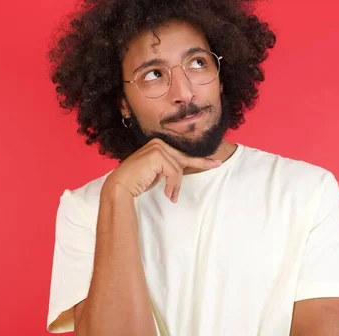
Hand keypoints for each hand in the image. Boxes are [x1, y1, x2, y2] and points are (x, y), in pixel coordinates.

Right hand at [104, 139, 221, 202]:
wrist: (121, 185)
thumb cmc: (138, 181)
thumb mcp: (158, 172)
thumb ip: (169, 167)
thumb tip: (185, 169)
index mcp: (158, 145)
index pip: (182, 153)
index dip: (199, 159)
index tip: (214, 161)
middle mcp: (159, 143)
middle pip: (184, 158)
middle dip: (200, 164)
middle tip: (217, 164)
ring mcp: (157, 148)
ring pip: (179, 169)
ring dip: (176, 186)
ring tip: (170, 196)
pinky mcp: (157, 156)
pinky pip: (174, 173)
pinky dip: (172, 185)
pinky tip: (167, 193)